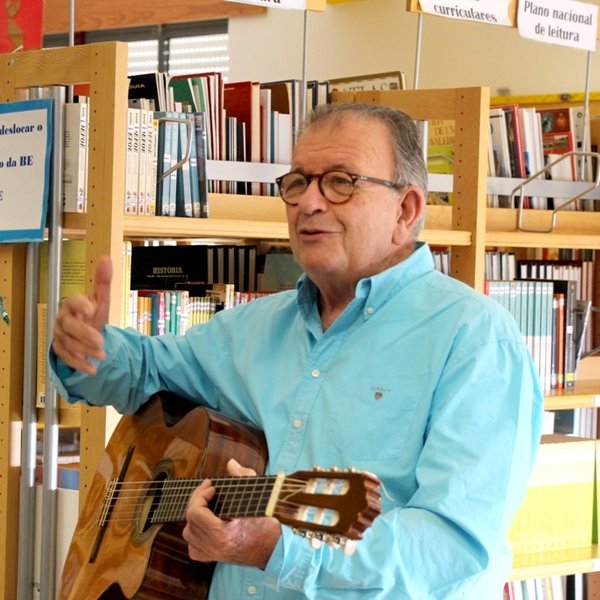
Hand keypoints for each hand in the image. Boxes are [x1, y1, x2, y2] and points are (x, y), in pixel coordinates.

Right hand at [51, 255, 112, 374]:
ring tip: (101, 356)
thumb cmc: (92, 314)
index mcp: (72, 304)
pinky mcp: (60, 350)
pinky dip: (79, 364)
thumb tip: (106, 258)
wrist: (86, 333)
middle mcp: (63, 319)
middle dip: (84, 334)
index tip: (93, 310)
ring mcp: (59, 335)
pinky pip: (66, 358)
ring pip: (68, 343)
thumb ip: (103, 281)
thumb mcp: (101, 299)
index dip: (81, 305)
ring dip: (85, 351)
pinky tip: (92, 369)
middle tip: (100, 341)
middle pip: (69, 326)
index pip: (73, 301)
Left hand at [183, 458, 280, 567]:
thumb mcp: (258, 496)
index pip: (195, 513)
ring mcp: (213, 554)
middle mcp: (214, 546)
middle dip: (197, 500)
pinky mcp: (214, 558)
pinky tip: (204, 525)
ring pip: (189, 533)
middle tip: (208, 489)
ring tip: (206, 506)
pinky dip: (195, 536)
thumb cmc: (267, 524)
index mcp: (222, 533)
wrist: (274, 548)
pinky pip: (194, 548)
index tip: (212, 487)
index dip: (200, 495)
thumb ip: (244, 476)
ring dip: (194, 517)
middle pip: (190, 520)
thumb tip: (231, 463)